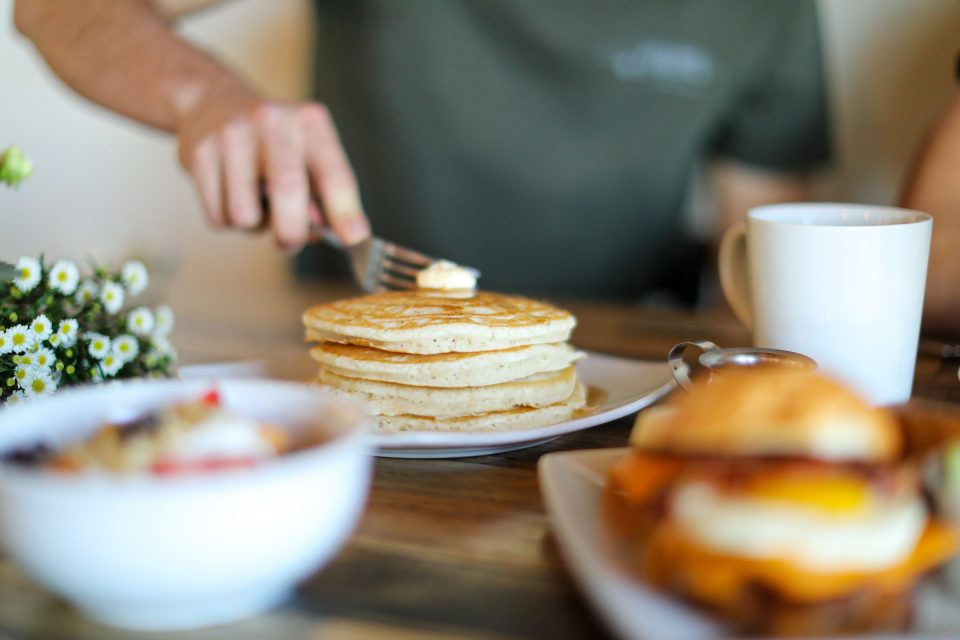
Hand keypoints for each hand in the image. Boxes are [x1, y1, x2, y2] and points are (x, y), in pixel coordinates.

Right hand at [174, 83, 369, 249]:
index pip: (333, 171)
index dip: (345, 209)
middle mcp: (272, 121)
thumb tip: (323, 234)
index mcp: (310, 122)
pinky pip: (218, 215)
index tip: (353, 238)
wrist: (212, 102)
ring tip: (254, 204)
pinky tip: (230, 195)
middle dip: (292, 231)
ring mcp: (232, 134)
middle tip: (291, 242)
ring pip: (245, 215)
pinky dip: (227, 220)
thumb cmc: (272, 142)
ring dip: (253, 226)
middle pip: (287, 188)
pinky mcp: (198, 153)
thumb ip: (321, 196)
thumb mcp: (307, 154)